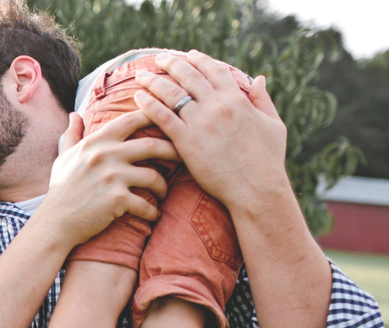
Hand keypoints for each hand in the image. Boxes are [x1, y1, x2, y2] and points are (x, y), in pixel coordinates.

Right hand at [40, 110, 179, 244]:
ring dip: (163, 186)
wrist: (54, 222)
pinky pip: (146, 204)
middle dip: (173, 150)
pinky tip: (153, 215)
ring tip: (163, 192)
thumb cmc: (60, 190)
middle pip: (152, 145)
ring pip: (154, 176)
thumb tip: (75, 115)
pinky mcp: (117, 200)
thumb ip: (73, 135)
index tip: (169, 121)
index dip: (155, 116)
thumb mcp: (64, 158)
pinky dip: (152, 211)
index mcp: (96, 142)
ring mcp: (111, 177)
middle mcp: (105, 155)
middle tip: (184, 157)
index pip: (132, 120)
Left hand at [135, 50, 290, 209]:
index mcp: (238, 100)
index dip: (200, 60)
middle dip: (172, 64)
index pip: (214, 70)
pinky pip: (163, 117)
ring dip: (154, 81)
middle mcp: (217, 107)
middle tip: (159, 59)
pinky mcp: (186, 142)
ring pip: (172, 94)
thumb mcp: (273, 125)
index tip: (188, 54)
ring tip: (142, 75)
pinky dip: (149, 105)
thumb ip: (263, 100)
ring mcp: (200, 123)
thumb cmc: (268, 160)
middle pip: (189, 77)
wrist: (256, 189)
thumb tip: (259, 79)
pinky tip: (138, 97)